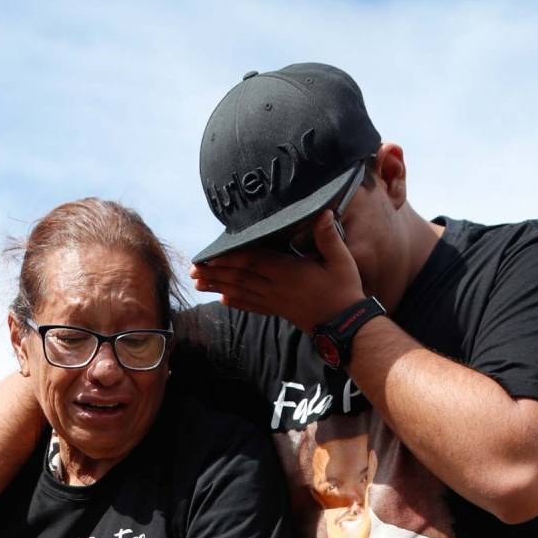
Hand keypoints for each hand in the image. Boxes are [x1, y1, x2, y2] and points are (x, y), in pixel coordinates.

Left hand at [190, 211, 363, 330]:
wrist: (344, 324)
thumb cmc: (344, 289)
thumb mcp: (341, 260)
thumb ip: (328, 237)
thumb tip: (323, 213)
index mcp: (288, 272)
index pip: (254, 262)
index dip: (231, 258)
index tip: (211, 256)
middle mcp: (276, 288)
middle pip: (240, 277)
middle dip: (215, 273)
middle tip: (192, 270)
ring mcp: (275, 301)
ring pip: (241, 292)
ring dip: (218, 286)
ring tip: (198, 283)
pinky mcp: (278, 310)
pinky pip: (253, 305)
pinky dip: (236, 302)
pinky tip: (222, 300)